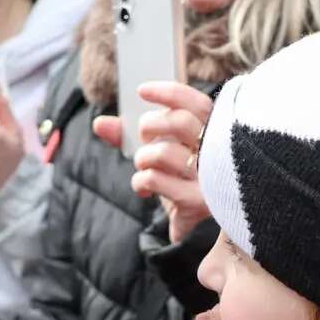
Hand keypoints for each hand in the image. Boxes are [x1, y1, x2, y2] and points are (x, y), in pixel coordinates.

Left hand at [92, 81, 213, 241]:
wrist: (203, 228)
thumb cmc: (181, 181)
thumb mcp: (160, 154)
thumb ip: (129, 136)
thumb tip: (99, 123)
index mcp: (217, 133)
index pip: (197, 103)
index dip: (168, 92)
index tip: (140, 91)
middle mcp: (220, 152)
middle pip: (179, 122)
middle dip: (149, 126)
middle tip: (144, 140)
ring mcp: (211, 178)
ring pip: (161, 152)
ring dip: (142, 159)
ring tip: (144, 168)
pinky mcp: (199, 201)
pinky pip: (154, 179)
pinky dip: (140, 181)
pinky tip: (143, 188)